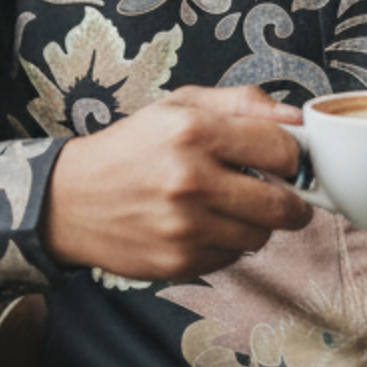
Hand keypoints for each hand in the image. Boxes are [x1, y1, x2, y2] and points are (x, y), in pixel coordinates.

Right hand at [41, 85, 311, 279]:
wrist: (71, 198)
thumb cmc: (131, 147)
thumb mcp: (180, 105)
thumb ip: (242, 103)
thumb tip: (296, 116)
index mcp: (195, 131)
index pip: (282, 150)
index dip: (295, 157)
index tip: (292, 161)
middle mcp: (191, 180)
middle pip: (281, 204)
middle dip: (293, 200)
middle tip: (286, 194)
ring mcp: (184, 227)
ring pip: (259, 236)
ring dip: (257, 223)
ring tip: (231, 205)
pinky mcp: (178, 263)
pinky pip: (231, 258)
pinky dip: (227, 243)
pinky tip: (205, 225)